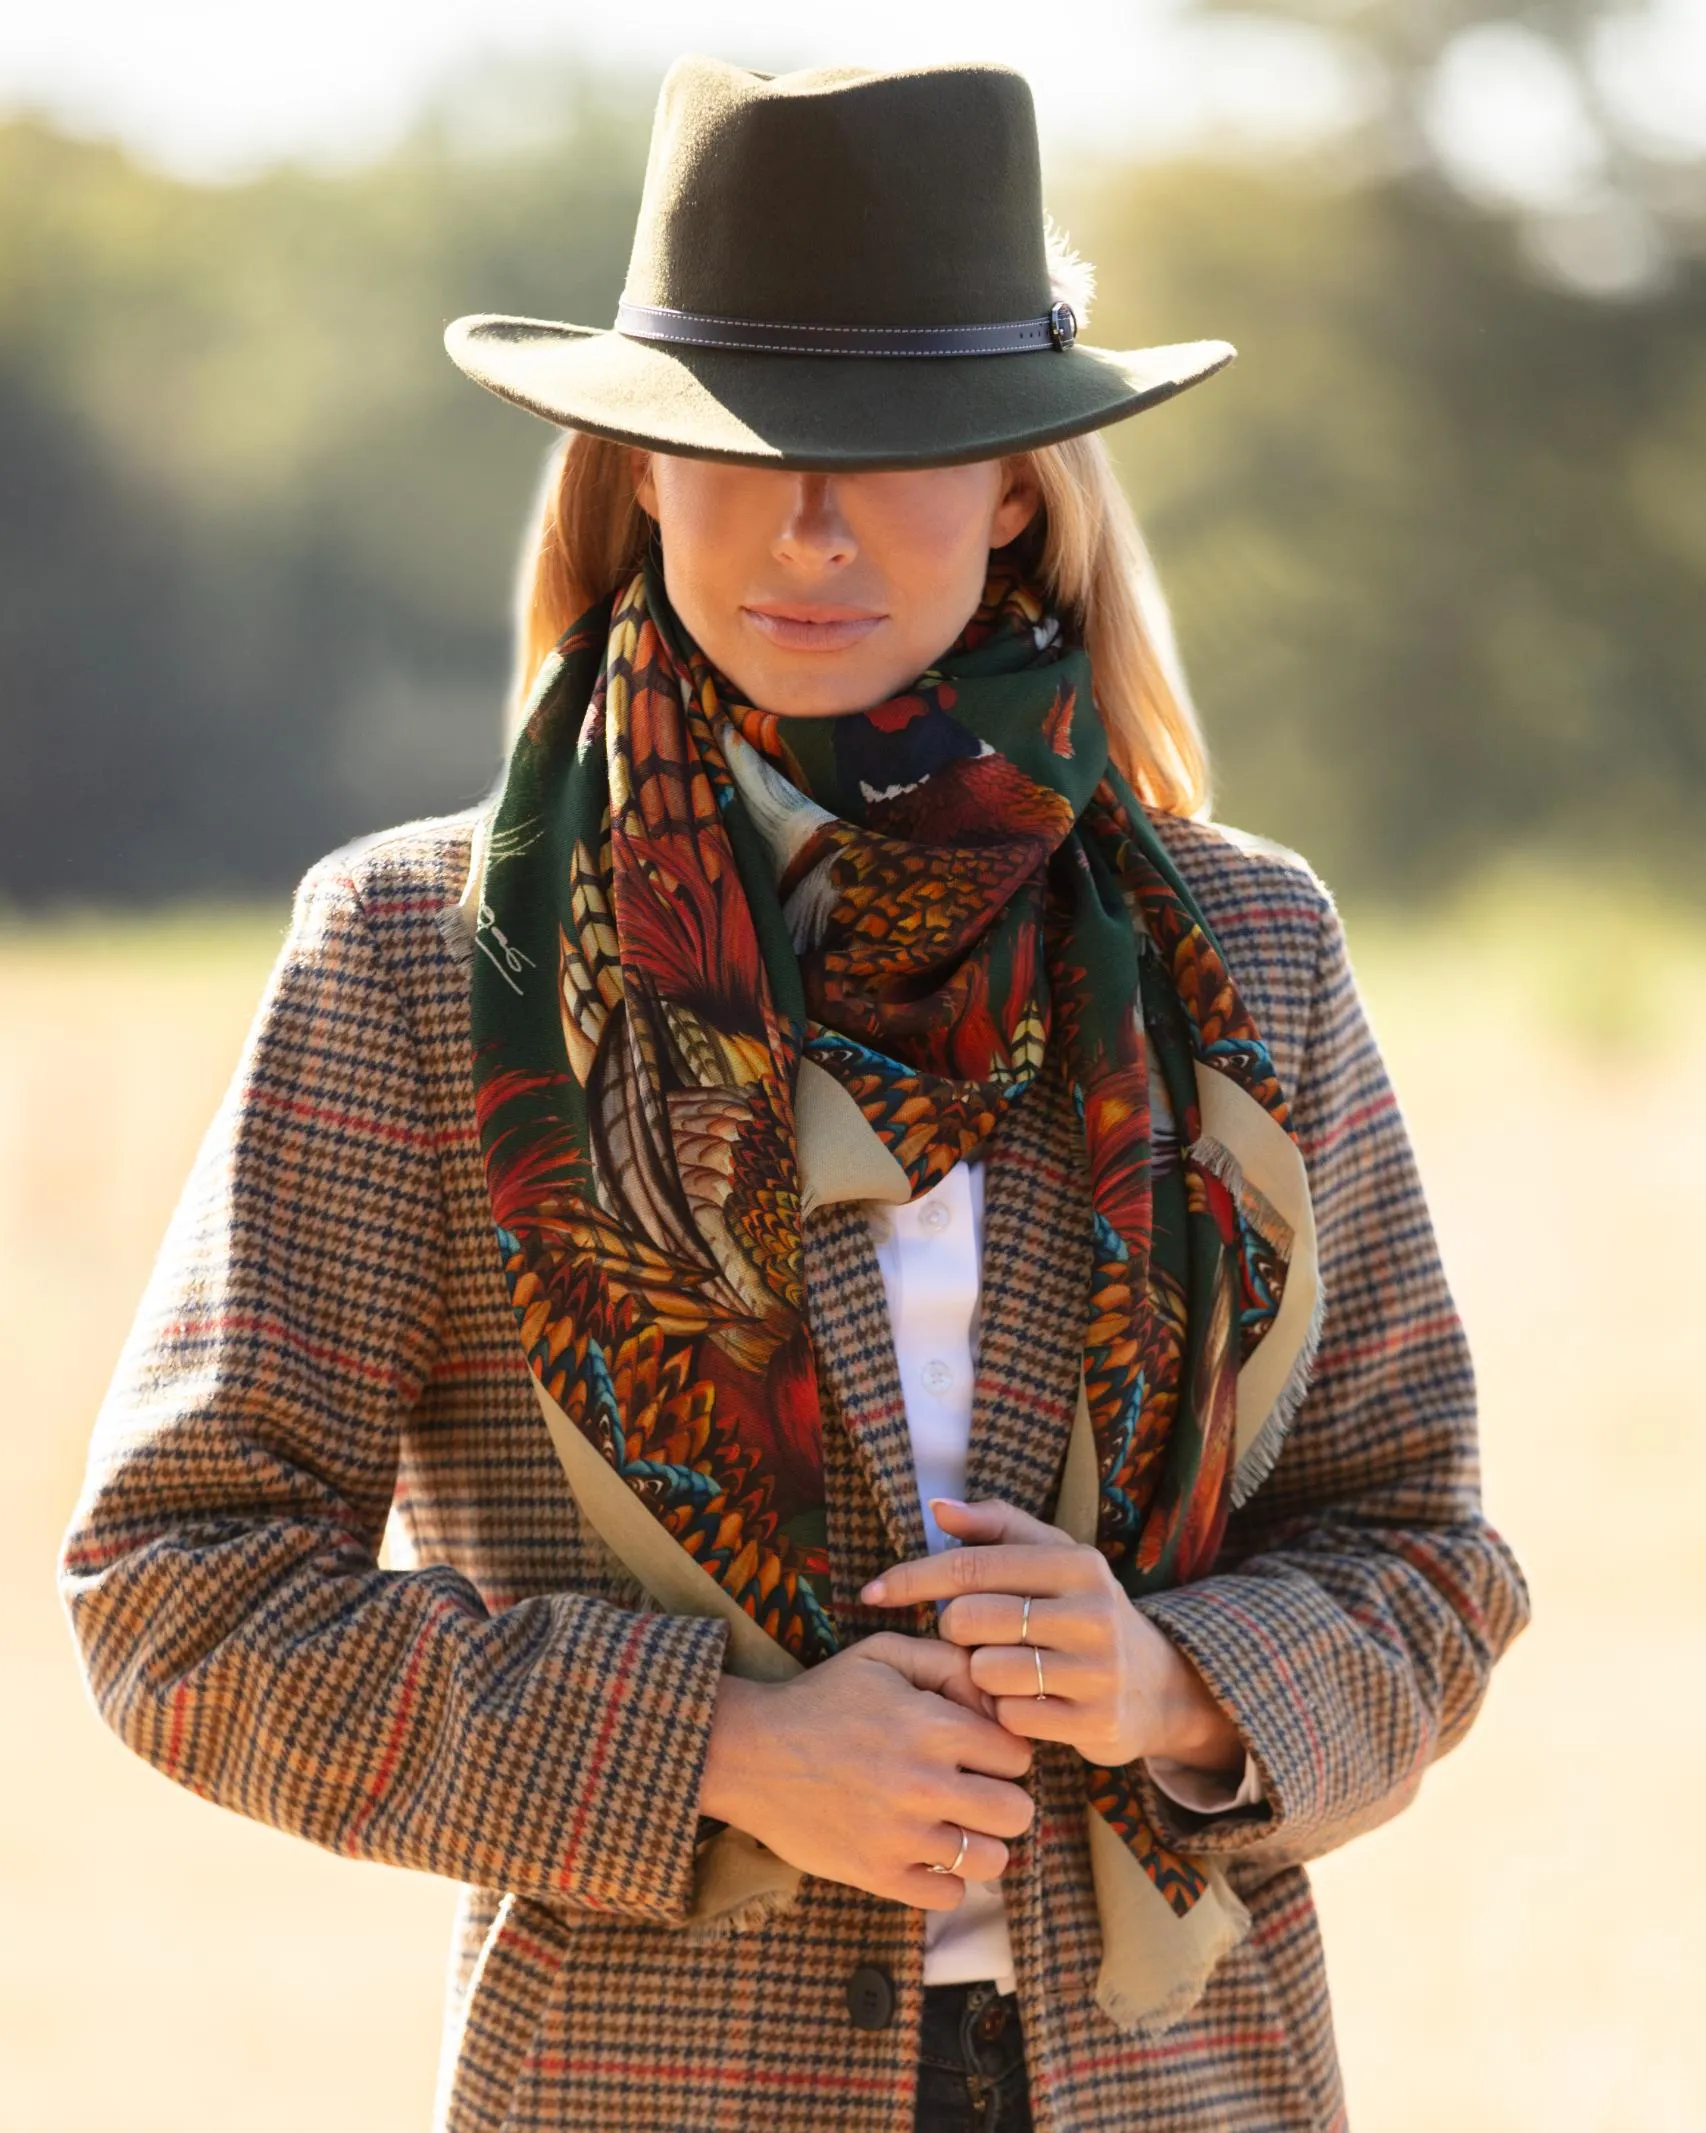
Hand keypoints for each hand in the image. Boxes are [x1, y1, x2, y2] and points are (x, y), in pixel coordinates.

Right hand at [696, 1631, 1035, 1910]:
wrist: (749, 1752)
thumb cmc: (822, 1698)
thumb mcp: (883, 1654)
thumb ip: (948, 1661)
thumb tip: (996, 1699)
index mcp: (933, 1726)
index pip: (1018, 1755)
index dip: (1003, 1752)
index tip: (980, 1754)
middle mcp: (925, 1784)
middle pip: (1018, 1813)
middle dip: (1004, 1800)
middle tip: (976, 1793)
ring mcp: (902, 1836)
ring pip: (992, 1860)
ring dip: (980, 1844)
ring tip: (956, 1826)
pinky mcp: (877, 1876)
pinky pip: (949, 1896)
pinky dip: (946, 1879)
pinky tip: (926, 1853)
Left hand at [860, 1496, 1245, 1774]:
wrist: (1156, 1685)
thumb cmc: (1080, 1610)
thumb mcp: (1051, 1557)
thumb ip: (994, 1526)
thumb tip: (938, 1507)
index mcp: (1075, 1563)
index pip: (969, 1566)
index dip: (912, 1578)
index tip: (871, 1592)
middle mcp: (1092, 1611)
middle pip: (969, 1620)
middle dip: (955, 1631)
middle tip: (974, 1637)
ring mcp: (1098, 1669)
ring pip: (987, 1672)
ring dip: (980, 1675)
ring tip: (1004, 1669)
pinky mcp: (1098, 1721)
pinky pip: (1012, 1717)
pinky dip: (1005, 1712)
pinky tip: (1025, 1703)